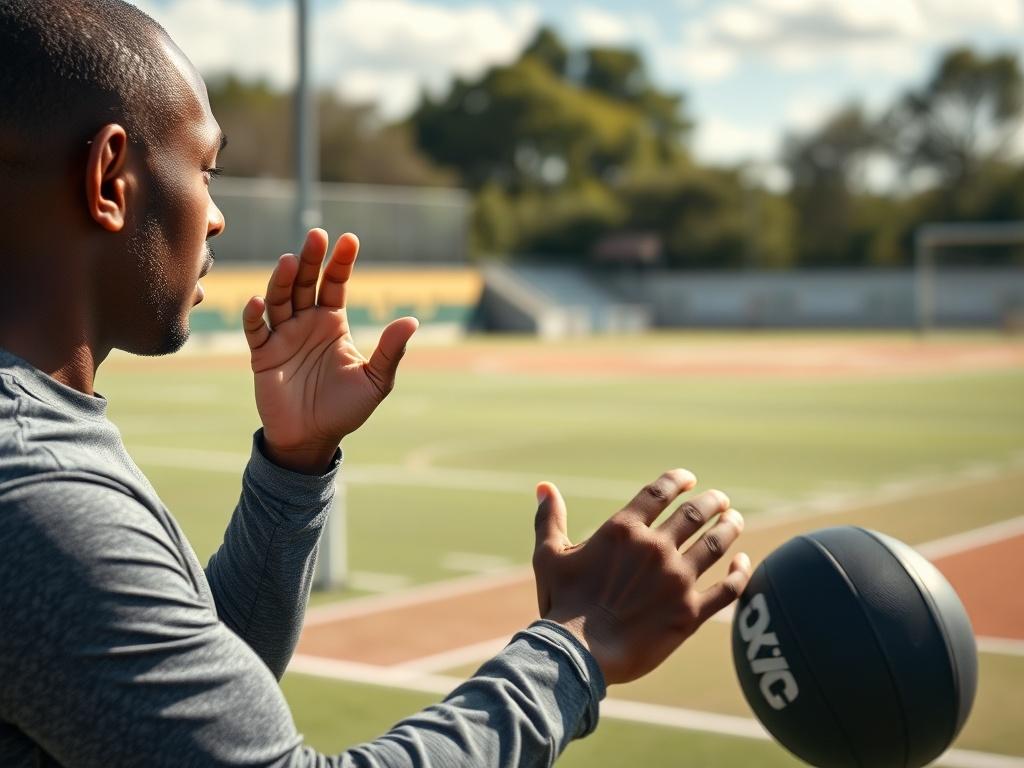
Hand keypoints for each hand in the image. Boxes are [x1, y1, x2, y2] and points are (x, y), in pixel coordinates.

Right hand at [242, 229, 417, 473]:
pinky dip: (254, 315)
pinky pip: (256, 330)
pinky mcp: (263, 354)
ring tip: (290, 262)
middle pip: (306, 282)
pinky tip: (258, 302)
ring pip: (279, 299)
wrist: (313, 438)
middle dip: (310, 259)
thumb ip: (391, 351)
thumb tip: (412, 320)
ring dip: (283, 280)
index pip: (336, 284)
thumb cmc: (346, 409)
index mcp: (334, 323)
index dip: (341, 262)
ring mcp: (283, 336)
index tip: (349, 240)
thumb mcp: (376, 381)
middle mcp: (307, 322)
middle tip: (317, 236)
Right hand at [532, 470, 750, 684]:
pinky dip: (740, 572)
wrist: (577, 654)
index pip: (660, 492)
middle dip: (712, 501)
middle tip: (721, 499)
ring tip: (735, 520)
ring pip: (715, 543)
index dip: (678, 480)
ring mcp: (676, 580)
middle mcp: (655, 548)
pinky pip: (727, 588)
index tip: (689, 479)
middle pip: (695, 513)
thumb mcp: (549, 556)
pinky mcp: (690, 612)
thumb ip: (549, 519)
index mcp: (623, 530)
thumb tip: (544, 487)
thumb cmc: (561, 604)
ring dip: (730, 527)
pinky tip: (743, 563)